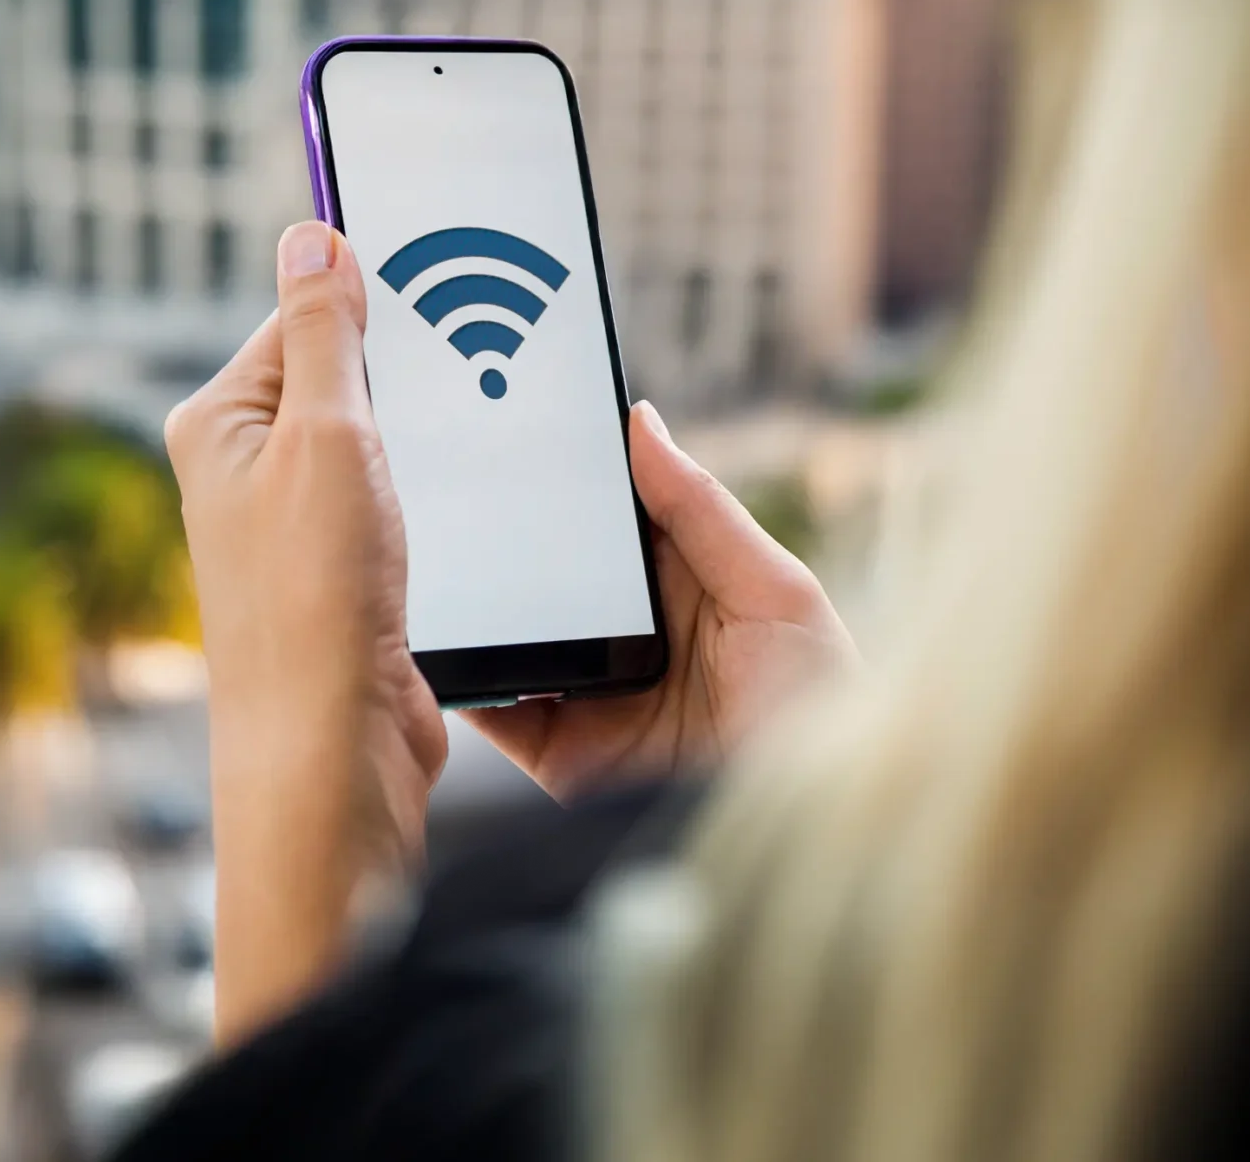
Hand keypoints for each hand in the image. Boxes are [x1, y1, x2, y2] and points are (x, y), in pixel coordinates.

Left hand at [165, 220, 446, 1044]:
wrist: (331, 752)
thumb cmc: (314, 599)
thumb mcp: (326, 436)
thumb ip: (326, 333)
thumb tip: (310, 236)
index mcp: (219, 424)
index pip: (304, 319)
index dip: (376, 302)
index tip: (449, 280)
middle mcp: (245, 474)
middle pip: (346, 381)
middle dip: (412, 376)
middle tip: (479, 366)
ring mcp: (292, 530)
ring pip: (380, 447)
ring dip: (431, 443)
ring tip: (475, 447)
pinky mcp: (341, 579)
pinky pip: (398, 506)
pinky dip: (438, 499)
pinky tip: (470, 509)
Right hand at [464, 403, 857, 800]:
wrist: (810, 835)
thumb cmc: (823, 708)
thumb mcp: (778, 592)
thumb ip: (703, 508)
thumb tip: (642, 421)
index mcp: (687, 584)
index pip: (612, 515)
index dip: (568, 474)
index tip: (511, 414)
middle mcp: (632, 635)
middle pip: (551, 571)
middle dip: (504, 531)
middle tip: (448, 475)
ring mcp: (593, 694)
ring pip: (513, 635)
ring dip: (474, 600)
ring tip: (426, 548)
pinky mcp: (562, 753)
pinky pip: (495, 708)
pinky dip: (460, 676)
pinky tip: (436, 637)